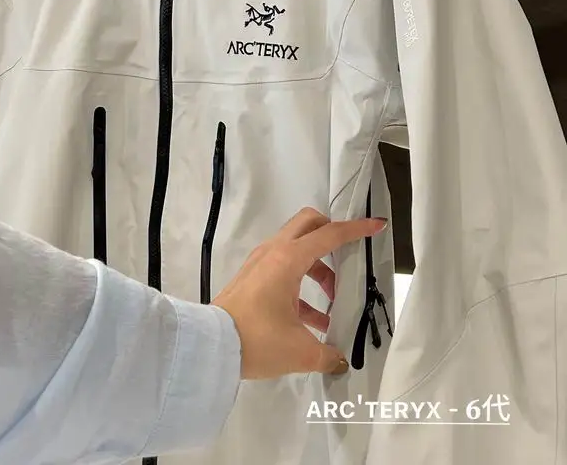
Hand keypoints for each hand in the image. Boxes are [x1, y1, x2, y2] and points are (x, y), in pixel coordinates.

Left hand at [212, 207, 386, 379]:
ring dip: (319, 268)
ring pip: (297, 249)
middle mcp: (274, 252)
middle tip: (347, 255)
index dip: (356, 229)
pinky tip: (314, 321)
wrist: (209, 346)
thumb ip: (327, 354)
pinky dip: (302, 286)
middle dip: (332, 233)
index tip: (376, 226)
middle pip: (309, 224)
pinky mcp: (252, 277)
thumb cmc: (256, 339)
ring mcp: (260, 263)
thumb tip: (340, 361)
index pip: (329, 235)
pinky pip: (284, 270)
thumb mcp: (299, 350)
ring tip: (334, 301)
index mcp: (288, 259)